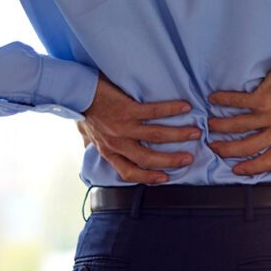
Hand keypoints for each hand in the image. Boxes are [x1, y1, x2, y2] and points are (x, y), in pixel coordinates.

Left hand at [80, 75, 199, 183]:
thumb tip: (89, 146)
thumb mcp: (84, 132)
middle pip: (148, 158)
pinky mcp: (128, 109)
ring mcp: (123, 126)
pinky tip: (185, 107)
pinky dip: (171, 110)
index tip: (165, 178)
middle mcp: (117, 142)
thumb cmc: (82, 110)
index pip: (129, 172)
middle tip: (189, 159)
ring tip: (195, 133)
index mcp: (108, 151)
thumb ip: (91, 141)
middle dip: (171, 160)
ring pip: (156, 136)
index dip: (148, 178)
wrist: (75, 91)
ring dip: (178, 135)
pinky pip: (153, 112)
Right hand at [207, 62, 270, 176]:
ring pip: (238, 126)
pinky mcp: (262, 97)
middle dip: (228, 149)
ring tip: (210, 126)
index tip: (237, 169)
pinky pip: (237, 102)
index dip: (252, 168)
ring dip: (221, 126)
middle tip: (214, 147)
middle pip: (248, 147)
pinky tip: (213, 99)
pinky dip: (223, 100)